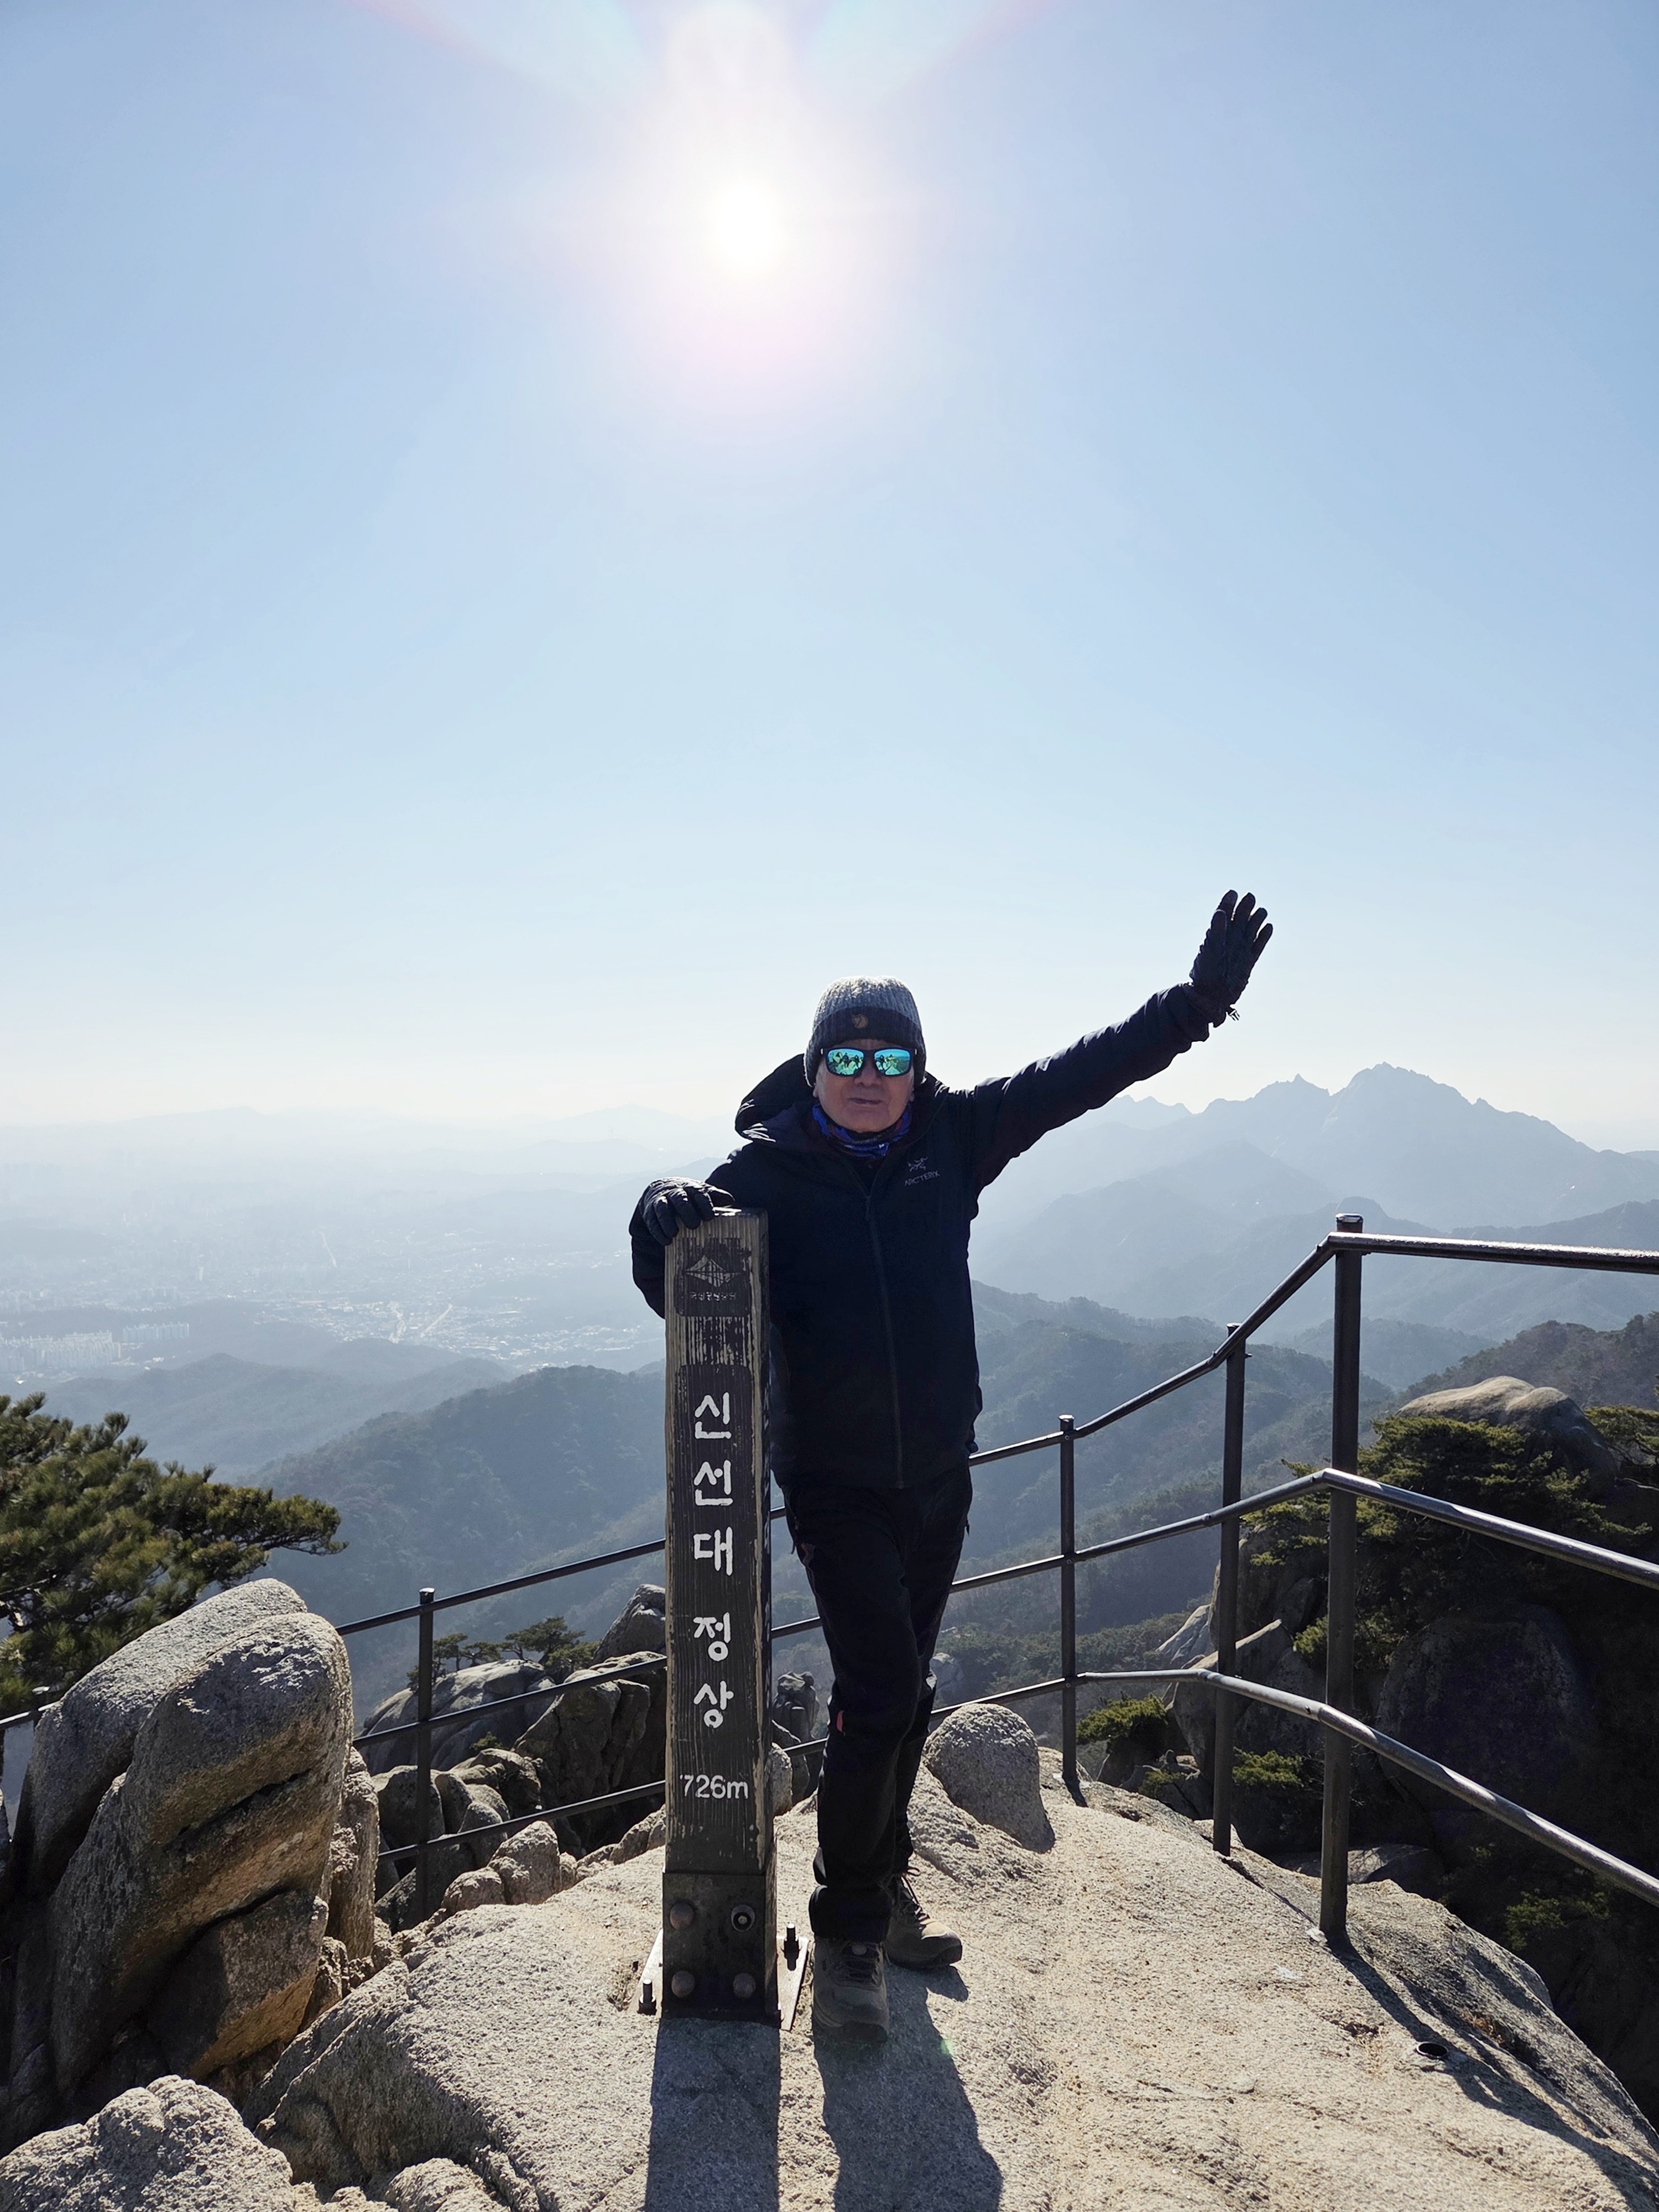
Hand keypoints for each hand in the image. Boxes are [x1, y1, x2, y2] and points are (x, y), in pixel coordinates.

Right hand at [641, 1179, 720, 1246]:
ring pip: (662, 1208)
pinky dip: (658, 1230)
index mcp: (691, 1188)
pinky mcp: (650, 1211)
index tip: (710, 1217)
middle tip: (694, 1225)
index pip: (698, 1193)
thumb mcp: (701, 1194)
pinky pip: (652, 1220)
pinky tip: (665, 1241)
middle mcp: (676, 1193)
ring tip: (674, 1234)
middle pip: (680, 1200)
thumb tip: (731, 1200)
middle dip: (686, 1212)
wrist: (662, 1189)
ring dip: (667, 1221)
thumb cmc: (689, 1196)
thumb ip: (715, 1196)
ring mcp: (661, 1200)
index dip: (704, 1204)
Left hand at [1188, 890, 1271, 1021]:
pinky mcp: (1248, 962)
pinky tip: (1269, 927)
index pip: (1222, 916)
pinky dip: (1263, 937)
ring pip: (1250, 931)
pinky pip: (1257, 946)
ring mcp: (1239, 951)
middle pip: (1238, 920)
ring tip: (1261, 911)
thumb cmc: (1206, 975)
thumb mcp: (1210, 951)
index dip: (1227, 904)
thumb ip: (1216, 931)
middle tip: (1250, 897)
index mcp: (1217, 937)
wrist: (1210, 998)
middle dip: (1244, 908)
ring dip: (1256, 920)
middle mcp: (1229, 942)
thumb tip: (1221, 912)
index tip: (1232, 892)